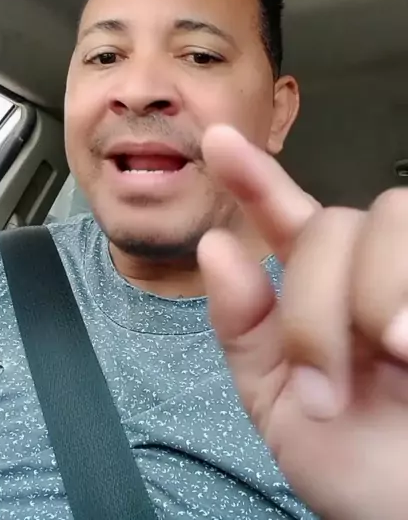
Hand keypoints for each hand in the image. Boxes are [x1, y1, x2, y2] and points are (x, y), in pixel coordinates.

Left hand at [199, 124, 407, 519]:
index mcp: (318, 293)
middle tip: (325, 391)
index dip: (252, 175)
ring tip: (396, 357)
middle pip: (333, 224)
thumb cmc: (355, 464)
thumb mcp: (280, 405)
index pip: (284, 217)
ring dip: (376, 290)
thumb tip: (215, 245)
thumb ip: (243, 328)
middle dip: (317, 304)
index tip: (217, 140)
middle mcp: (367, 271)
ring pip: (388, 217)